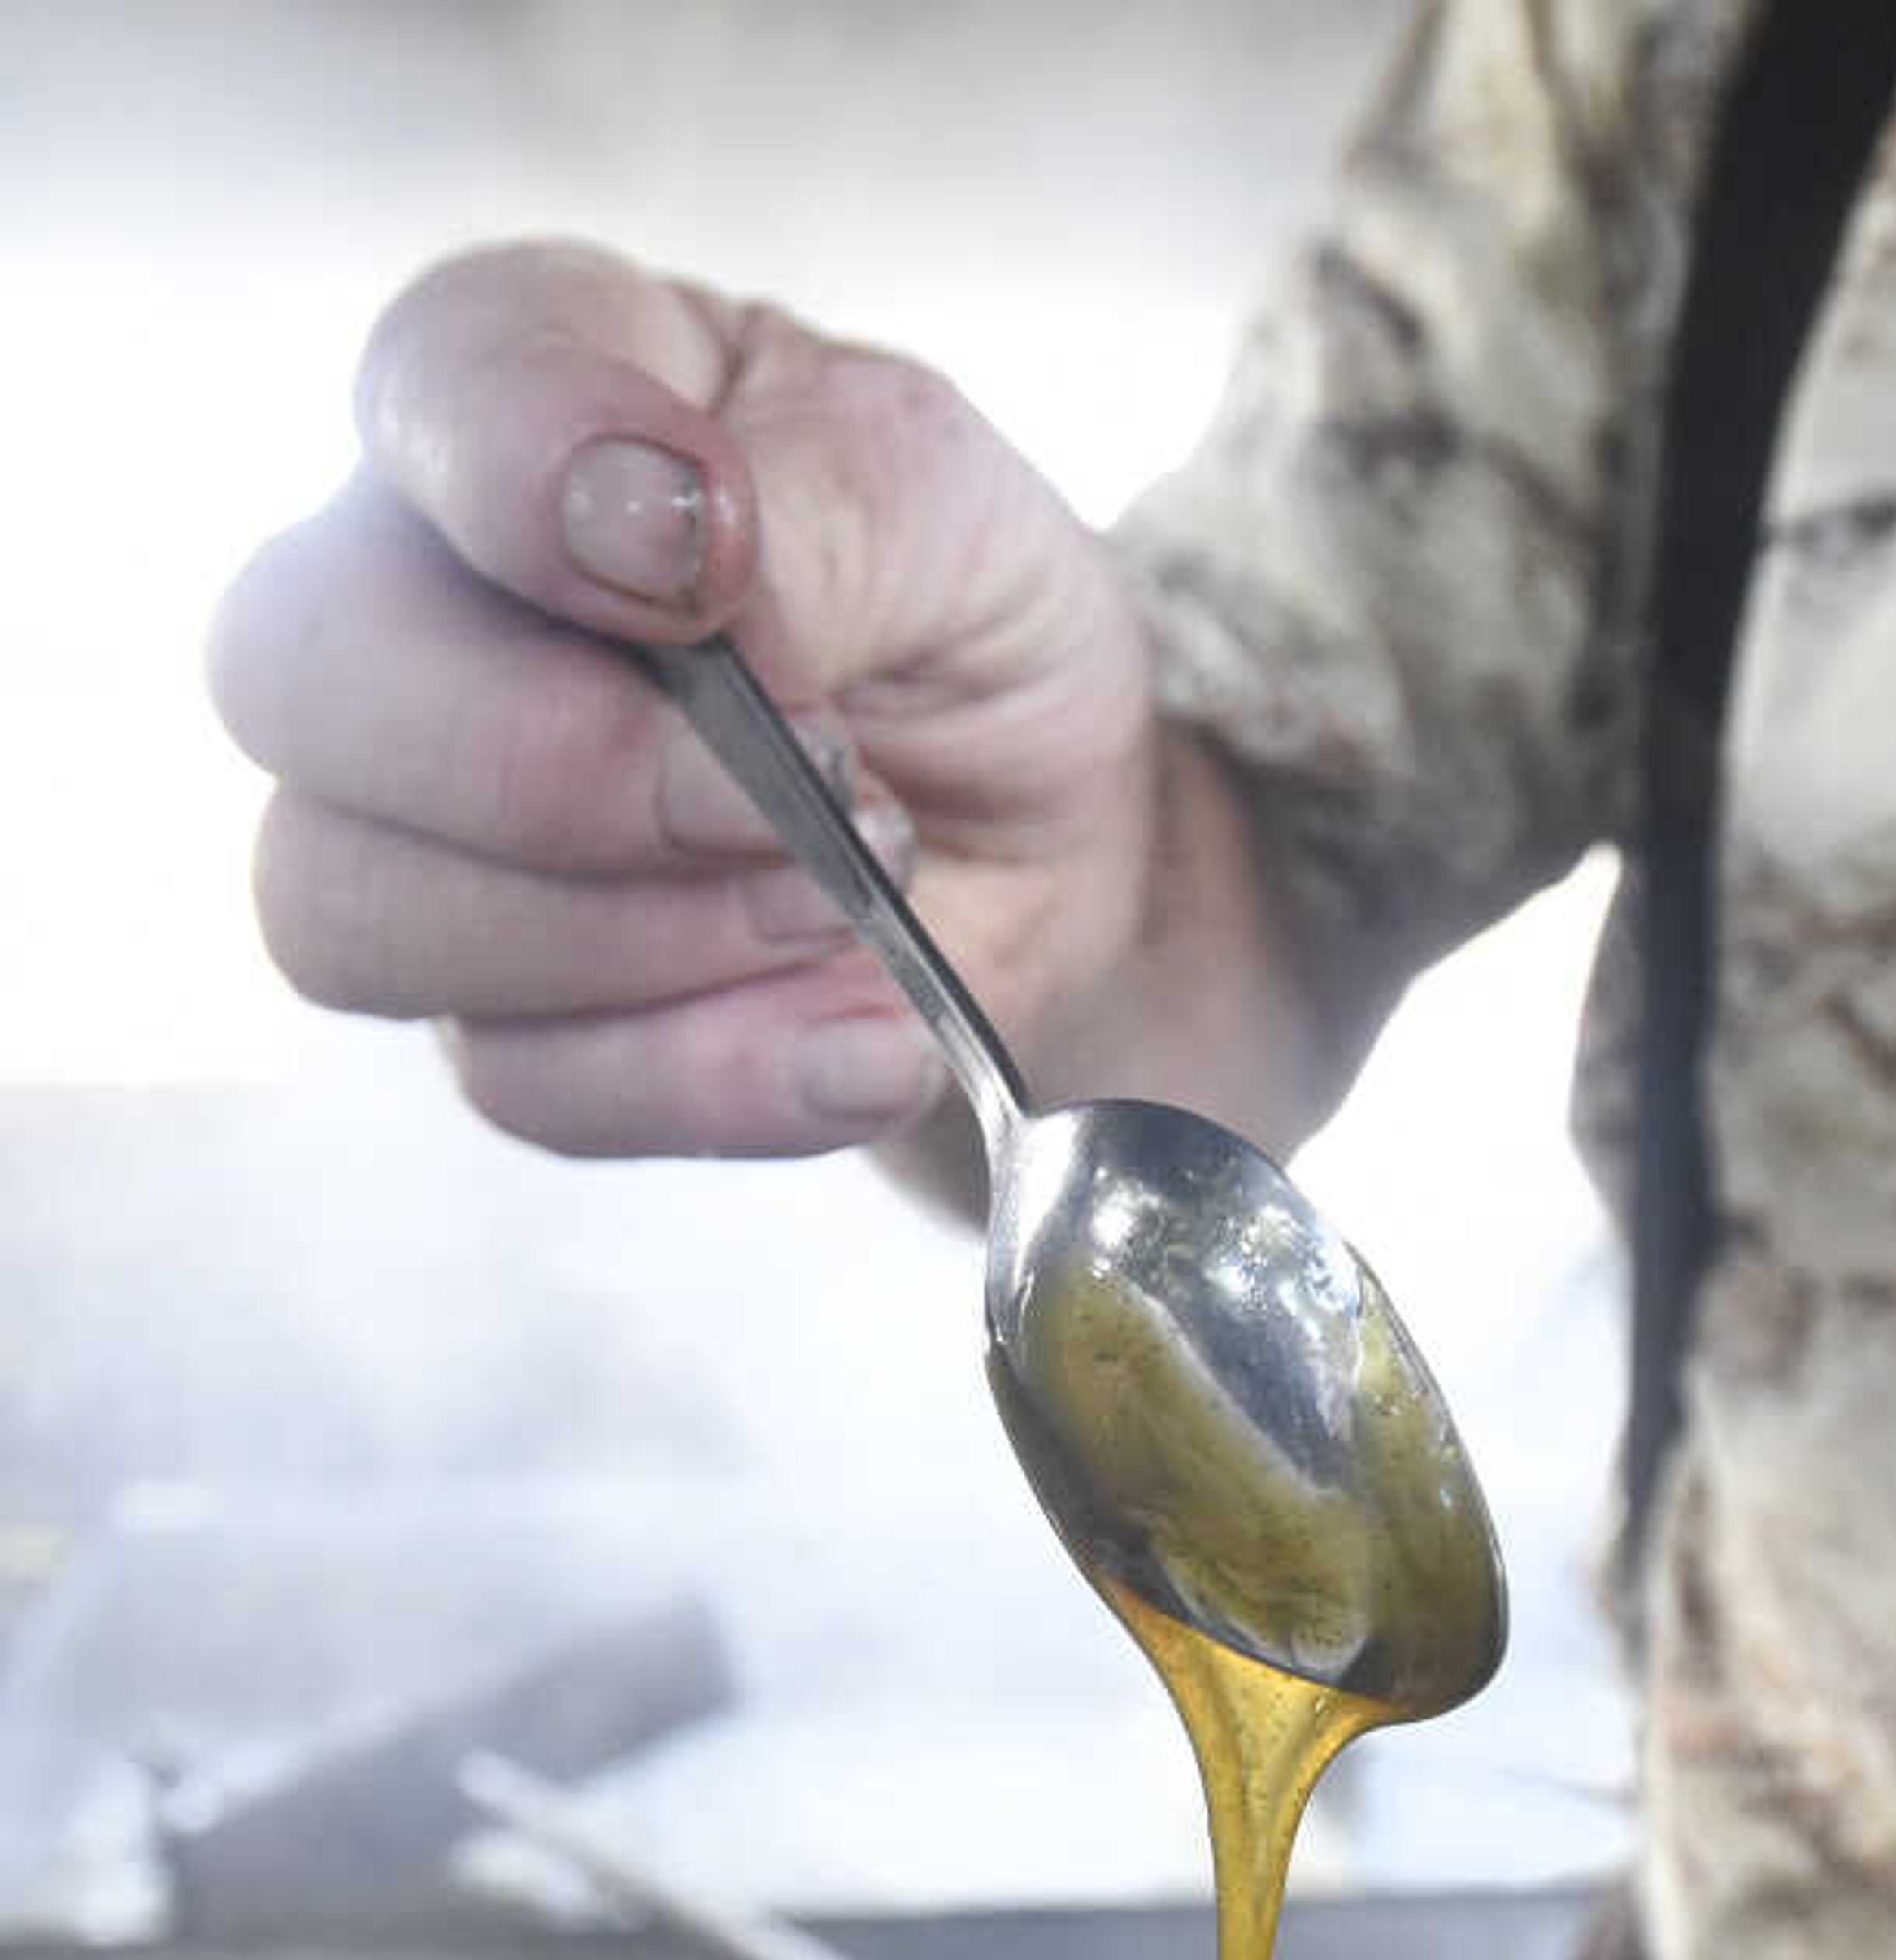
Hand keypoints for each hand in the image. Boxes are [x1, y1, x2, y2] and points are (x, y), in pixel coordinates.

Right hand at [208, 242, 1244, 1156]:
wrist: (1054, 820)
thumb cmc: (951, 605)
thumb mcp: (938, 500)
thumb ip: (813, 513)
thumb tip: (683, 562)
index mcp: (507, 398)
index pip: (427, 399)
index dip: (531, 479)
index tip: (707, 556)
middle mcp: (400, 607)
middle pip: (299, 686)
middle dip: (569, 766)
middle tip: (812, 784)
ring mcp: (415, 836)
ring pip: (356, 915)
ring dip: (645, 937)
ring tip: (855, 904)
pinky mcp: (506, 1020)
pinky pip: (529, 1083)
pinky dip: (721, 1074)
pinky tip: (868, 1040)